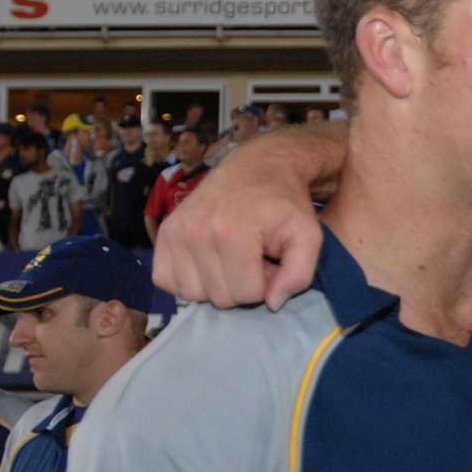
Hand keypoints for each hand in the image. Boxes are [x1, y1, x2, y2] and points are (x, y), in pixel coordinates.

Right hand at [152, 121, 339, 308]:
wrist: (256, 167)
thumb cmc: (285, 204)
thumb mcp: (308, 236)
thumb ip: (299, 275)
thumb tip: (272, 304)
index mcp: (232, 233)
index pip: (246, 294)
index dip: (266, 283)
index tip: (271, 260)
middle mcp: (196, 233)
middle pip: (220, 298)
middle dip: (242, 284)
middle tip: (253, 257)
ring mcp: (175, 232)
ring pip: (193, 295)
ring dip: (216, 284)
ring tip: (232, 258)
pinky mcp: (163, 233)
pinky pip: (165, 281)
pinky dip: (188, 279)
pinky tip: (208, 262)